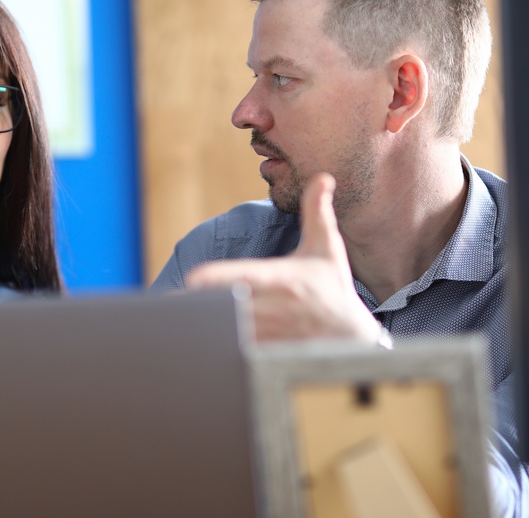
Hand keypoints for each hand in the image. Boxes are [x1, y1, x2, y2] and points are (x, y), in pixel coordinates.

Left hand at [186, 172, 387, 344]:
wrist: (353, 334)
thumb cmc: (333, 286)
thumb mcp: (328, 248)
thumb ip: (317, 212)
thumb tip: (322, 177)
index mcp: (286, 278)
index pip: (248, 277)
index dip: (220, 278)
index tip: (194, 279)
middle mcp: (279, 306)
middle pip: (233, 307)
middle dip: (205, 305)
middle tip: (176, 303)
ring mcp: (275, 333)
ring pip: (234, 331)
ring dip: (209, 326)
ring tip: (181, 322)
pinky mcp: (272, 352)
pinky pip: (241, 351)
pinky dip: (222, 346)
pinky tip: (202, 342)